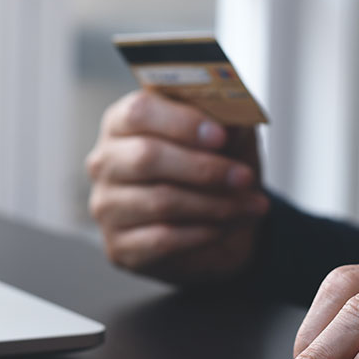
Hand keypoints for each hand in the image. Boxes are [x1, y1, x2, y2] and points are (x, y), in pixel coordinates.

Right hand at [85, 90, 268, 283]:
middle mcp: (106, 162)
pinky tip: (226, 228)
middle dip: (203, 168)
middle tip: (244, 177)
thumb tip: (234, 124)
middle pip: (146, 157)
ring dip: (215, 205)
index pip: (139, 112)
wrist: (217, 225)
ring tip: (252, 206)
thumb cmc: (214, 171)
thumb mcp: (229, 139)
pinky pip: (162, 239)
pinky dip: (202, 233)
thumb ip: (229, 123)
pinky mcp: (119, 246)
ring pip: (160, 201)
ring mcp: (107, 206)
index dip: (182, 123)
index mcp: (124, 123)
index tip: (221, 136)